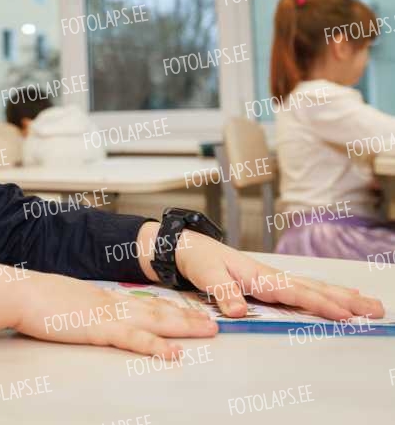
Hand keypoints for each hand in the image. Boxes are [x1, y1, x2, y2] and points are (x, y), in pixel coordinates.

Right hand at [0, 262, 216, 358]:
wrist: (17, 292)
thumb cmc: (31, 299)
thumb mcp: (60, 301)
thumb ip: (76, 308)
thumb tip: (81, 314)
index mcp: (100, 297)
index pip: (142, 302)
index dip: (168, 308)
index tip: (188, 311)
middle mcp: (109, 303)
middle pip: (157, 309)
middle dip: (187, 316)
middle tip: (214, 321)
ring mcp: (105, 315)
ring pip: (154, 320)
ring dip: (184, 326)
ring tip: (208, 331)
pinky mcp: (97, 328)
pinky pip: (132, 339)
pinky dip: (155, 347)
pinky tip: (172, 354)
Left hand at [138, 222, 384, 319]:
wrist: (187, 248)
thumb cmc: (198, 260)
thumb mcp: (206, 276)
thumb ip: (224, 294)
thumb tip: (238, 312)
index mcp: (260, 277)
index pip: (297, 294)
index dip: (322, 306)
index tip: (346, 316)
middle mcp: (272, 277)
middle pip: (316, 290)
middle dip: (347, 301)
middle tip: (377, 310)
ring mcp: (273, 279)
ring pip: (314, 288)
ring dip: (342, 297)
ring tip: (369, 304)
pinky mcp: (269, 282)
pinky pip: (303, 289)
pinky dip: (324, 293)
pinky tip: (337, 298)